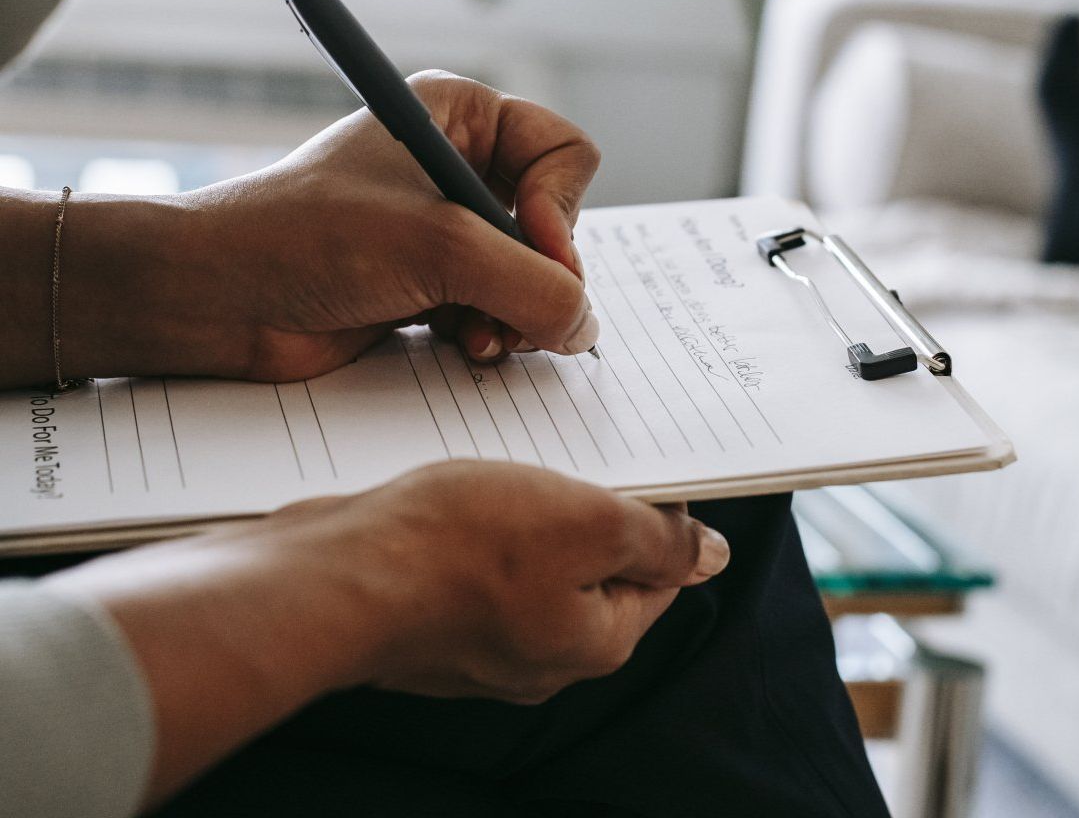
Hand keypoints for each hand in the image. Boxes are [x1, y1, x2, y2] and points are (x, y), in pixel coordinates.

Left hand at [39, 72, 600, 384]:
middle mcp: (459, 164)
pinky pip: (500, 307)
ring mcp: (446, 227)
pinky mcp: (432, 281)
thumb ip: (532, 284)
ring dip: (517, 312)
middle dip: (539, 274)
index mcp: (461, 115)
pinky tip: (463, 345)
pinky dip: (493, 332)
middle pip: (555, 221)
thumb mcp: (439, 246)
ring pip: (532, 273)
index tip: (531, 249)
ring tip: (481, 335)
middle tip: (511, 308)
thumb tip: (585, 326)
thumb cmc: (307, 237)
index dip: (560, 209)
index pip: (565, 153)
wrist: (217, 298)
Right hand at [51, 460, 730, 805]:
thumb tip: (712, 555)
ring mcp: (481, 645)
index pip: (658, 574)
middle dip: (590, 510)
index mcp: (594, 642)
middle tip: (572, 455)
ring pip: (533, 564)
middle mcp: (542, 656)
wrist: (334, 576)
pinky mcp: (433, 622)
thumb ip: (658, 540)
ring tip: (511, 466)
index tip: (639, 464)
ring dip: (532, 513)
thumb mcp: (587, 522)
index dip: (658, 512)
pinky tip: (461, 493)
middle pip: (594, 569)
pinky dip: (480, 528)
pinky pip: (478, 568)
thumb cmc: (460, 548)